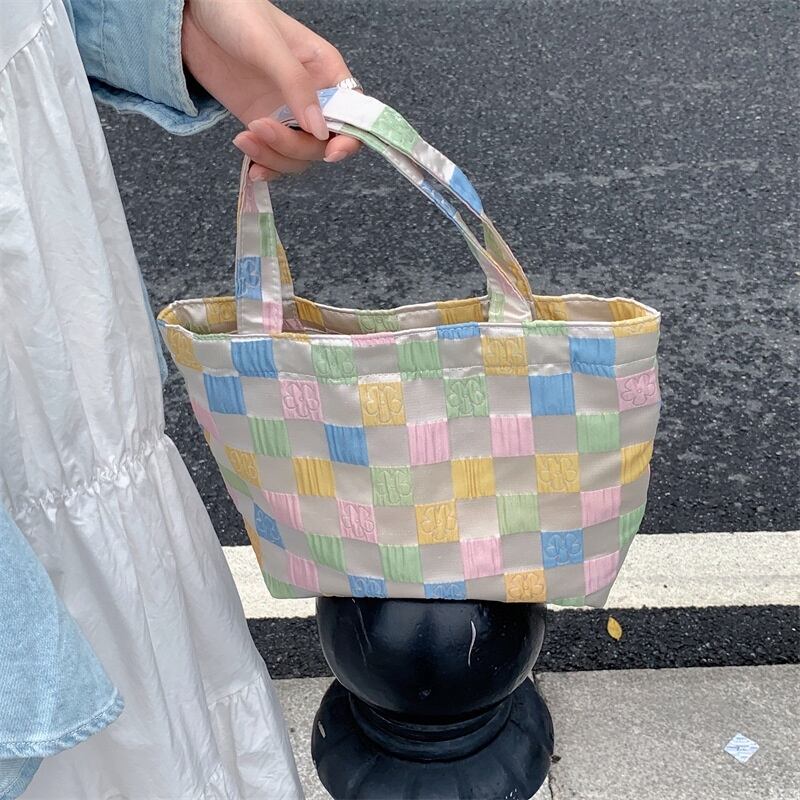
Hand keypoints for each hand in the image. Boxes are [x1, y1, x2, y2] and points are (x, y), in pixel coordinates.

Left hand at [182, 0, 360, 179]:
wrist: (191, 13)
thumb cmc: (236, 11)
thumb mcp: (268, 45)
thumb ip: (296, 86)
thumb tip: (319, 131)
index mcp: (326, 72)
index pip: (353, 115)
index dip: (349, 139)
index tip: (331, 153)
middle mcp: (312, 98)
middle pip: (321, 144)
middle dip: (294, 147)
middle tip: (261, 128)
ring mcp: (286, 114)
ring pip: (298, 157)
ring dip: (274, 158)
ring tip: (245, 138)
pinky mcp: (261, 123)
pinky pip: (274, 157)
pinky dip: (265, 167)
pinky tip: (252, 167)